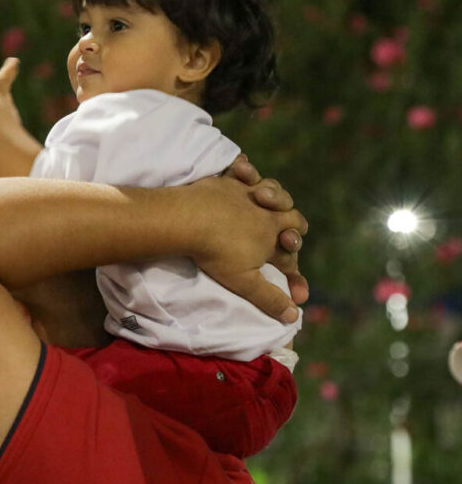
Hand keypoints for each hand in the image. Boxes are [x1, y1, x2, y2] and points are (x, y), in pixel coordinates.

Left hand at [224, 155, 308, 303]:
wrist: (188, 219)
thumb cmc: (217, 253)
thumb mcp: (244, 282)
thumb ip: (270, 298)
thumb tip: (293, 316)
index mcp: (274, 234)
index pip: (292, 252)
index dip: (295, 272)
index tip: (295, 290)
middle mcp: (266, 211)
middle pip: (290, 215)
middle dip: (294, 226)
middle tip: (288, 236)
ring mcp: (247, 192)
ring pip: (272, 189)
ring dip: (275, 195)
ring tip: (265, 200)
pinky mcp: (226, 179)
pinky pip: (239, 170)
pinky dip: (243, 169)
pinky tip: (241, 168)